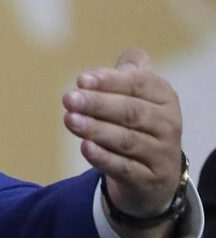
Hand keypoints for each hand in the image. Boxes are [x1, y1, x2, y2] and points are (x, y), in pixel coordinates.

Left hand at [61, 49, 182, 237]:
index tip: (81, 79)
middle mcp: (168, 125)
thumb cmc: (136, 126)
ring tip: (70, 120)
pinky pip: (125, 168)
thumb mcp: (137, 98)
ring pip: (127, 140)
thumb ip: (130, 76)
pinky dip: (104, 158)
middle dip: (98, 104)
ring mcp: (161, 154)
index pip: (139, 84)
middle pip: (131, 112)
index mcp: (164, 98)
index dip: (110, 81)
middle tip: (69, 98)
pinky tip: (85, 148)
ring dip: (96, 129)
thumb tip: (130, 57)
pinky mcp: (149, 181)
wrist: (153, 177)